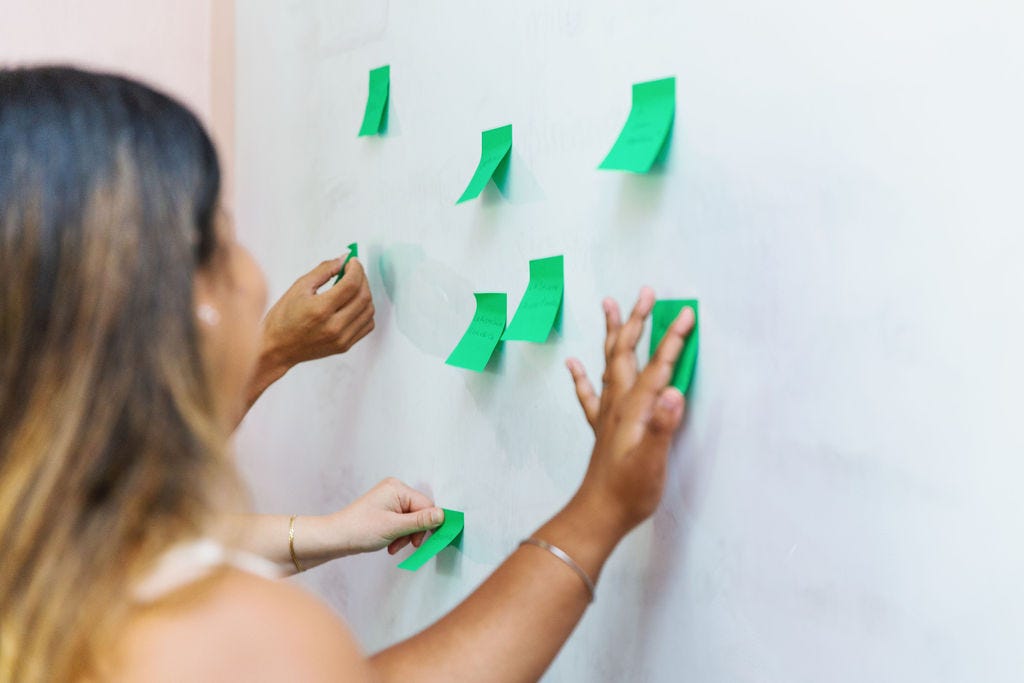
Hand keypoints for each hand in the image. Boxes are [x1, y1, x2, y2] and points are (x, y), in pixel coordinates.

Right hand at [242, 254, 374, 413]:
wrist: (277, 348)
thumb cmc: (282, 319)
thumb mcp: (299, 287)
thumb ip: (323, 270)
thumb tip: (342, 259)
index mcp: (320, 310)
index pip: (351, 284)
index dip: (356, 268)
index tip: (352, 261)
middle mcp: (334, 326)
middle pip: (364, 296)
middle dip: (362, 278)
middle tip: (353, 271)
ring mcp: (341, 338)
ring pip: (369, 311)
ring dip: (365, 294)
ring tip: (352, 287)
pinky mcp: (345, 346)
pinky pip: (367, 325)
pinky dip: (365, 311)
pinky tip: (353, 304)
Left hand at [329, 478, 444, 555]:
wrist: (336, 538)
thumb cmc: (359, 529)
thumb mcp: (394, 527)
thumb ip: (420, 521)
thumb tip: (442, 515)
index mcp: (397, 488)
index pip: (426, 505)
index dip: (428, 524)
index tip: (424, 541)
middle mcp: (395, 490)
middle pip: (420, 512)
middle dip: (413, 532)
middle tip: (406, 545)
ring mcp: (390, 499)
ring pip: (411, 520)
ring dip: (406, 536)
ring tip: (393, 546)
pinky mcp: (386, 509)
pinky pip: (402, 522)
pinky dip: (399, 535)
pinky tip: (390, 544)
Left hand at [568, 288, 695, 534]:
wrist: (598, 514)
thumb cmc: (629, 491)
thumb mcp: (652, 461)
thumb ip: (662, 427)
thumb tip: (675, 394)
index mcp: (634, 408)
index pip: (658, 366)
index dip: (673, 339)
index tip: (687, 313)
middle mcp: (618, 404)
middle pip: (627, 352)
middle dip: (637, 320)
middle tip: (645, 292)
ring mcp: (607, 414)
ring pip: (609, 362)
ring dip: (614, 333)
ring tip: (609, 306)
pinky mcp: (602, 428)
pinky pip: (591, 392)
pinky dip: (583, 375)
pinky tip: (574, 365)